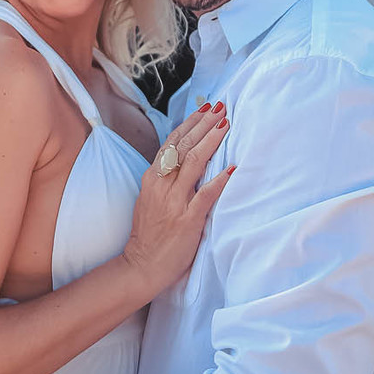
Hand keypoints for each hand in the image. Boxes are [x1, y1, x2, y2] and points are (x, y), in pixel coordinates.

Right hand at [119, 100, 233, 300]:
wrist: (141, 265)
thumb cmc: (149, 233)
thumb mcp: (150, 197)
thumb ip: (165, 178)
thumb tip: (183, 157)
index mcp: (153, 178)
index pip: (172, 142)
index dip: (190, 123)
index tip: (205, 108)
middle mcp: (162, 185)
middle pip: (184, 146)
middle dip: (203, 124)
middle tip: (220, 108)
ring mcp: (174, 201)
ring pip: (193, 162)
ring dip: (211, 141)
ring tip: (226, 124)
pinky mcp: (187, 219)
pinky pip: (205, 195)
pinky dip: (219, 180)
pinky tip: (232, 168)